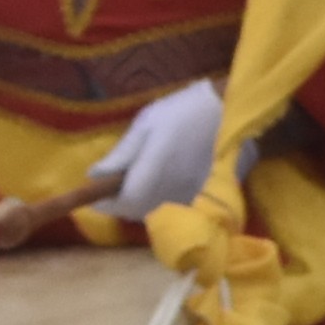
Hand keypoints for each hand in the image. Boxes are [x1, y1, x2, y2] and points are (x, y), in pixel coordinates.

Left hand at [97, 78, 224, 218]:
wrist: (231, 111)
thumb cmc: (183, 111)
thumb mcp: (147, 123)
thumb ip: (121, 153)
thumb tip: (94, 175)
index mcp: (154, 169)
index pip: (124, 202)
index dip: (106, 204)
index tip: (96, 198)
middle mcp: (172, 189)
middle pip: (138, 212)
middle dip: (122, 205)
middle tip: (114, 190)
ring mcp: (190, 196)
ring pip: (155, 213)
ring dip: (140, 205)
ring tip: (135, 187)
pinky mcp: (204, 198)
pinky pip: (174, 209)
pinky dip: (160, 203)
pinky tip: (159, 187)